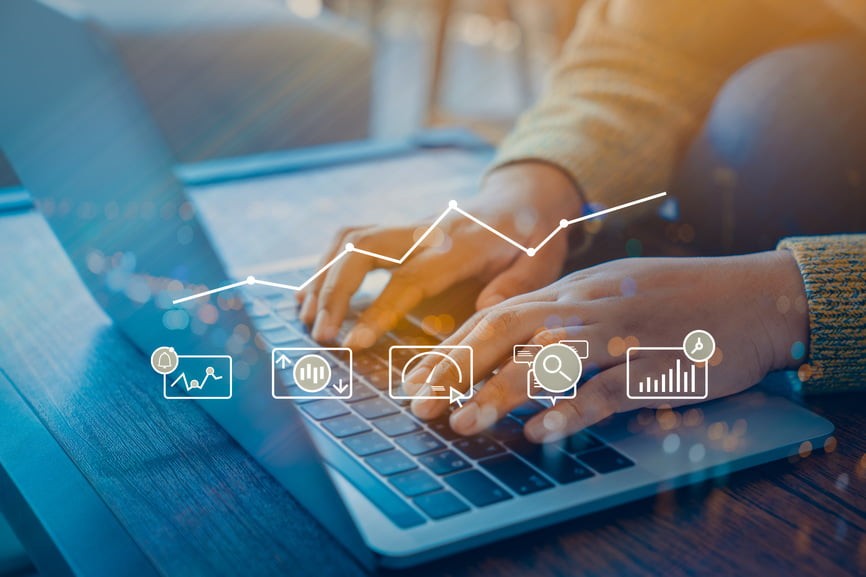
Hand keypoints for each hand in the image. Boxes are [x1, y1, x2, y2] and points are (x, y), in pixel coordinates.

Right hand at [297, 162, 581, 348]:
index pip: (409, 278)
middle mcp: (425, 231)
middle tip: (320, 336)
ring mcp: (408, 227)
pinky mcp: (399, 230)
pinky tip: (312, 294)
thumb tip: (479, 314)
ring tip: (307, 319)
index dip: (378, 310)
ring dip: (322, 277)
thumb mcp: (541, 262)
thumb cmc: (534, 237)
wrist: (524, 197)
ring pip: (350, 239)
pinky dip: (327, 265)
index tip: (352, 343)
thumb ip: (514, 287)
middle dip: (333, 291)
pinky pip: (353, 238)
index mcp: (459, 245)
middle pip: (362, 248)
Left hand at [407, 250, 808, 441]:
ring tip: (463, 423)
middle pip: (506, 329)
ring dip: (499, 391)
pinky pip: (608, 389)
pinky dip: (571, 410)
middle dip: (455, 366)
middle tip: (418, 404)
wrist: (757, 296)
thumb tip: (517, 342)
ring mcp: (622, 334)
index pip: (496, 314)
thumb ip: (565, 312)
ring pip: (548, 358)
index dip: (451, 347)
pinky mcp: (657, 365)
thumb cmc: (681, 298)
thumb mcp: (613, 292)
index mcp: (574, 290)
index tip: (416, 379)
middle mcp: (588, 306)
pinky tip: (541, 432)